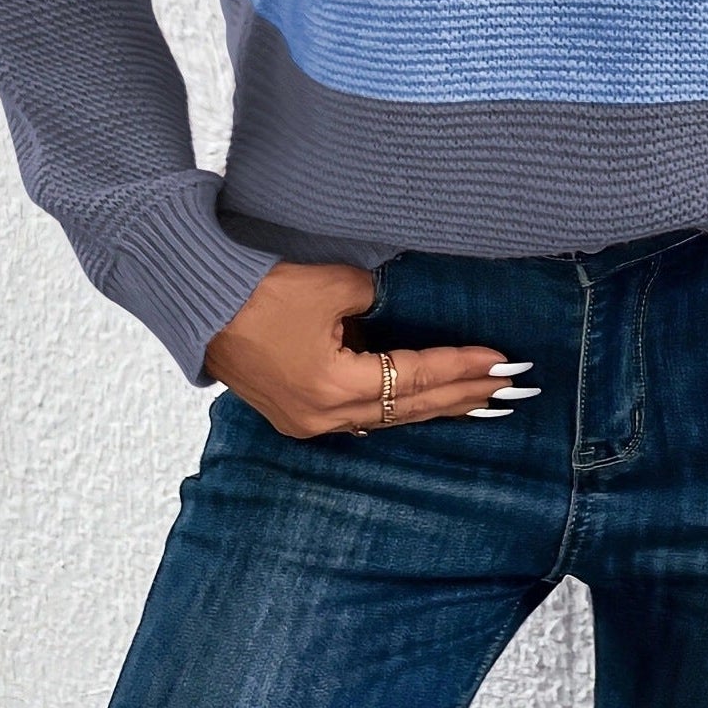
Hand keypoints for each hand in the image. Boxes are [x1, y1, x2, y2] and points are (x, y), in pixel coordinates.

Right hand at [202, 260, 527, 438]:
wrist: (197, 305)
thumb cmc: (258, 291)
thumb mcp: (334, 285)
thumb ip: (379, 300)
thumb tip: (403, 306)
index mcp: (335, 387)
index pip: (416, 377)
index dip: (463, 368)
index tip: (503, 361)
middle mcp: (325, 417)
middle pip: (410, 407)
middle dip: (462, 395)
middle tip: (510, 387)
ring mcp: (308, 422)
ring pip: (389, 417)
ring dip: (435, 406)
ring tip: (480, 399)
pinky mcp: (296, 415)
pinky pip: (362, 416)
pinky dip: (398, 406)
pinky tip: (424, 404)